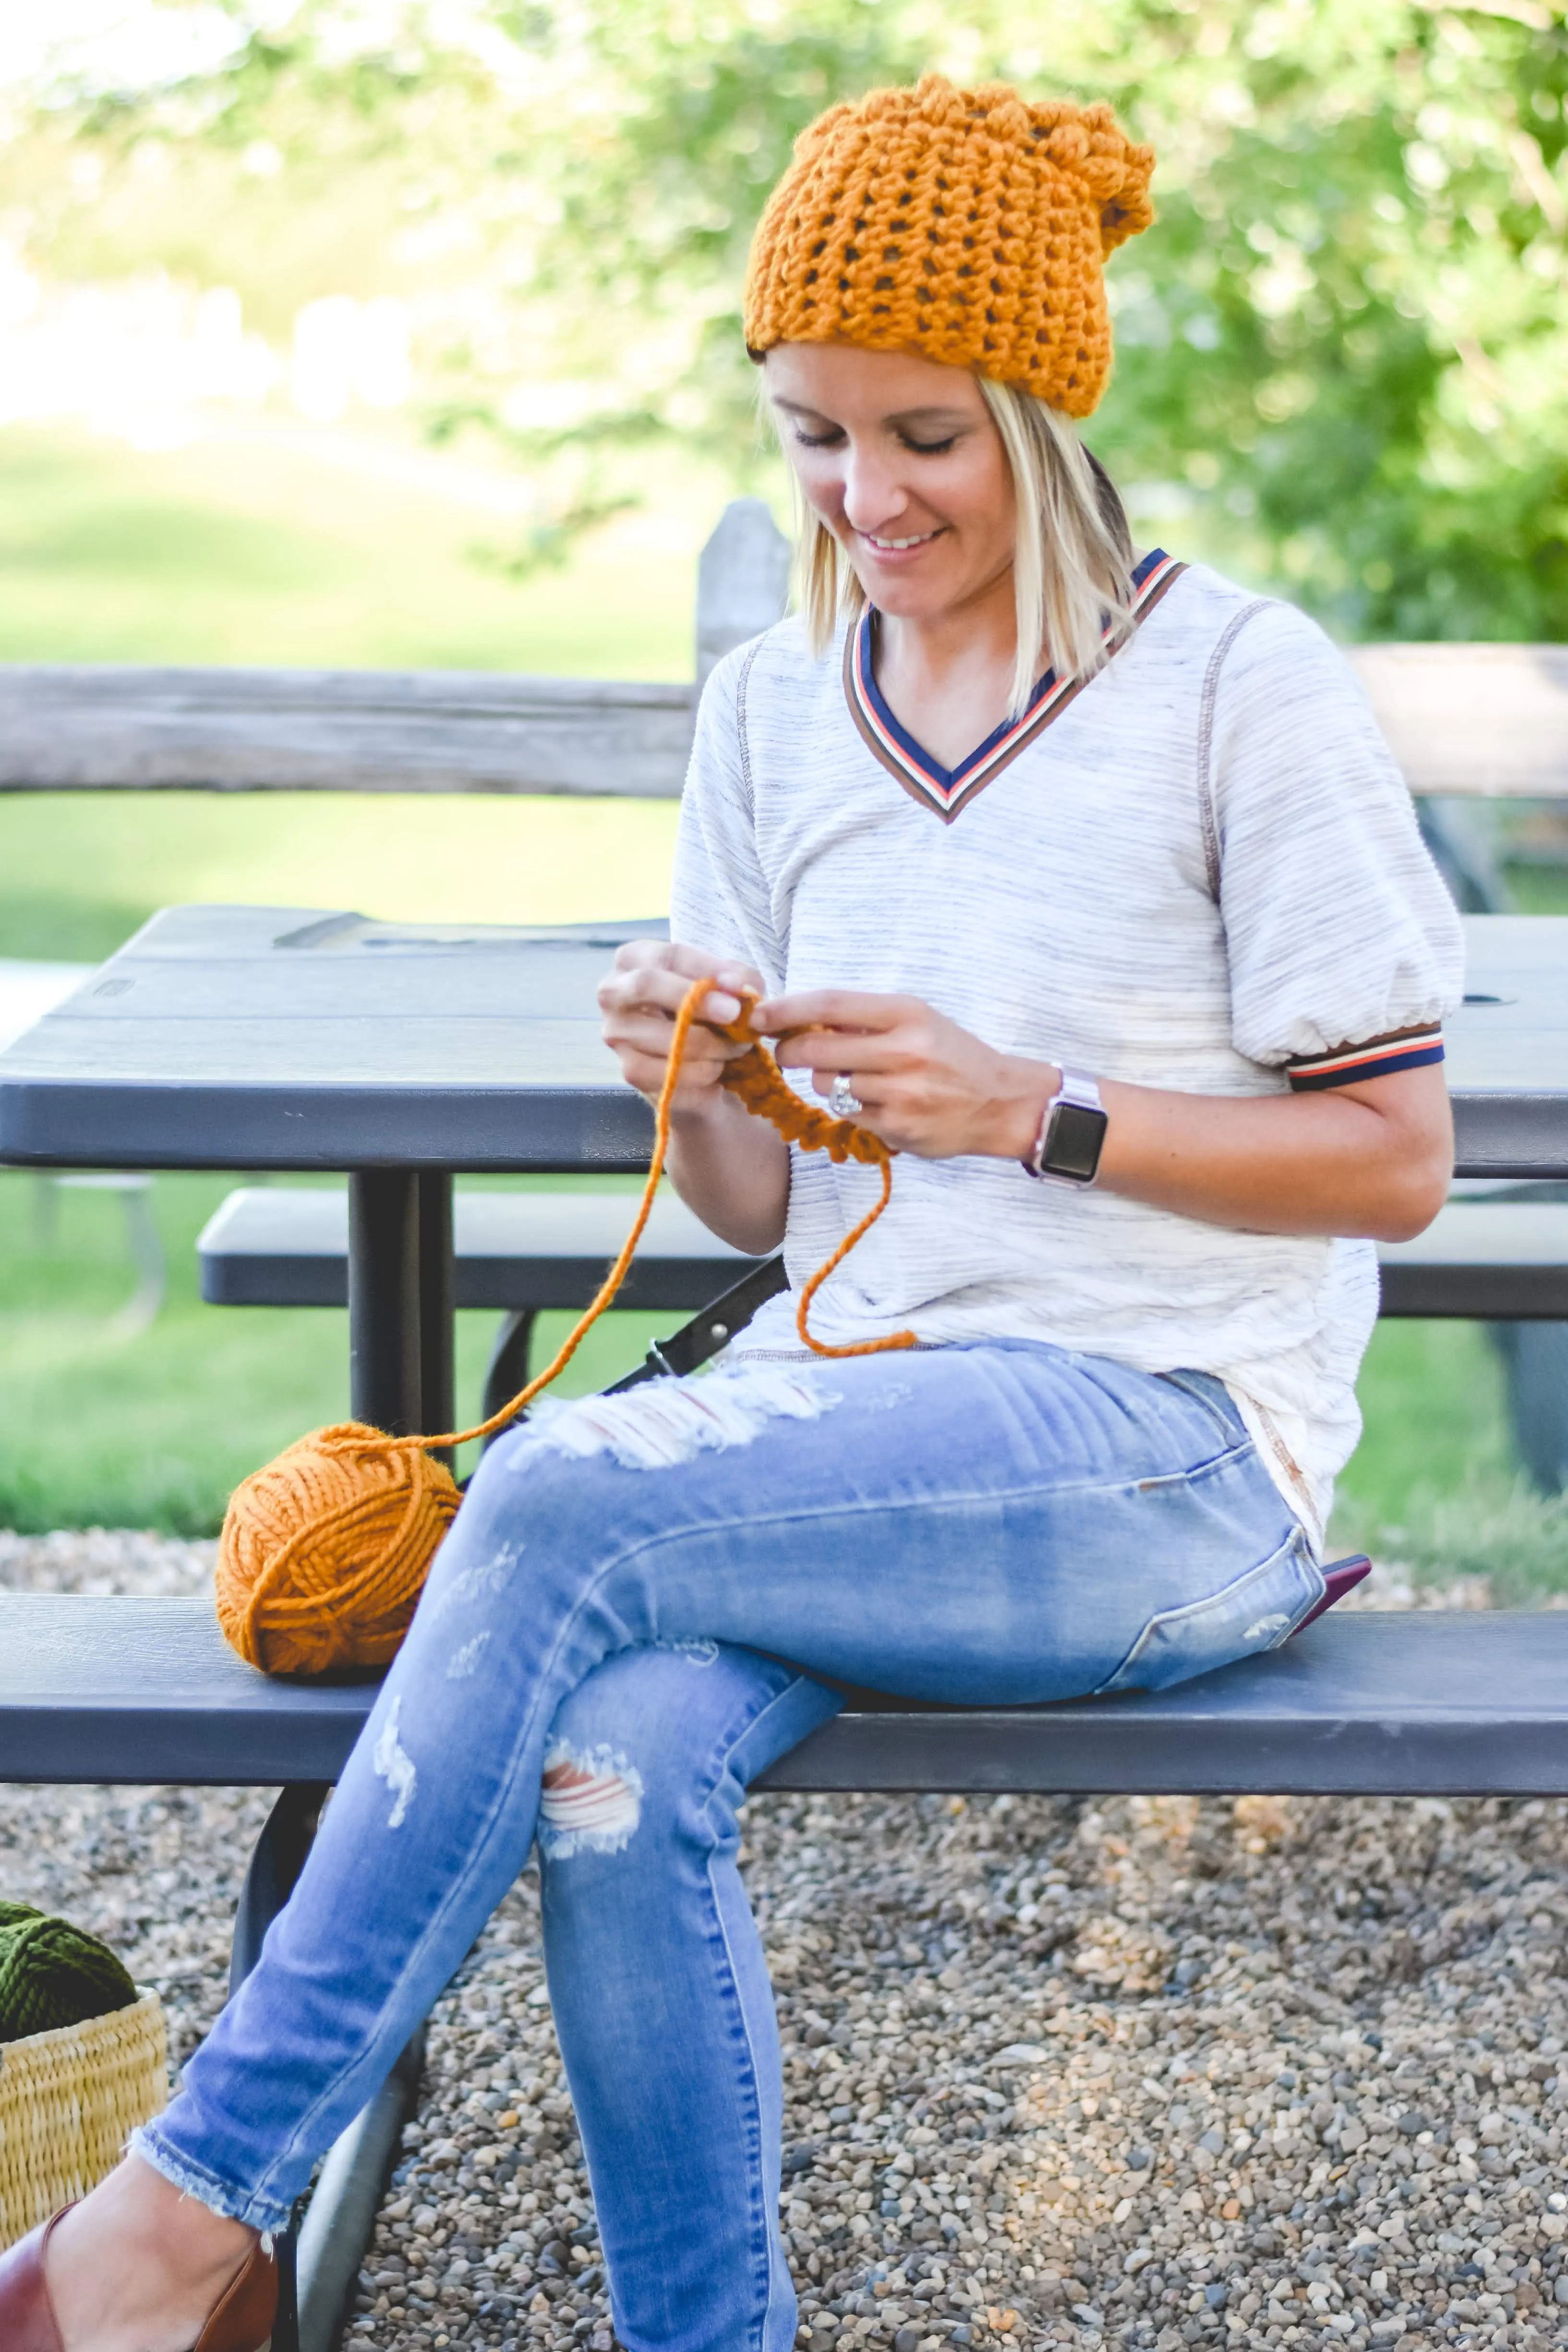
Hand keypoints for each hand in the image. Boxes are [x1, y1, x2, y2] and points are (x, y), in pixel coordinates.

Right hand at [598, 939, 766, 1117]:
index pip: (669, 956)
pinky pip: (669, 1074)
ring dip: (712, 1046)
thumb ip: (736, 978)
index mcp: (634, 958)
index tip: (738, 988)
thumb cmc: (705, 1006)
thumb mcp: (723, 983)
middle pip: (647, 985)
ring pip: (664, 1036)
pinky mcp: (628, 1070)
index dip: (706, 970)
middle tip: (735, 1015)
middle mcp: (613, 991)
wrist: (695, 1053)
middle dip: (697, 1001)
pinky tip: (717, 1068)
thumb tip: (739, 986)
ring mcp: (616, 1032)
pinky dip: (703, 1074)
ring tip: (737, 1047)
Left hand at [755, 987, 1058, 1161]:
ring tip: (854, 1078)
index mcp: (906, 1013)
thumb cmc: (953, 1055)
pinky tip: (876, 1102)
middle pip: (816, 1050)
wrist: (999, 1102)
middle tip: (786, 1053)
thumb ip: (865, 1020)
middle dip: (789, 1052)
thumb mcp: (917, 1020)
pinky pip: (848, 1115)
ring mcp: (900, 1093)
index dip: (786, 1009)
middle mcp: (903, 1051)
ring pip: (829, 1086)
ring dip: (828, 1082)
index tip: (758, 1014)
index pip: (829, 1005)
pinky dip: (851, 1108)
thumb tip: (801, 1018)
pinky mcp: (897, 1127)